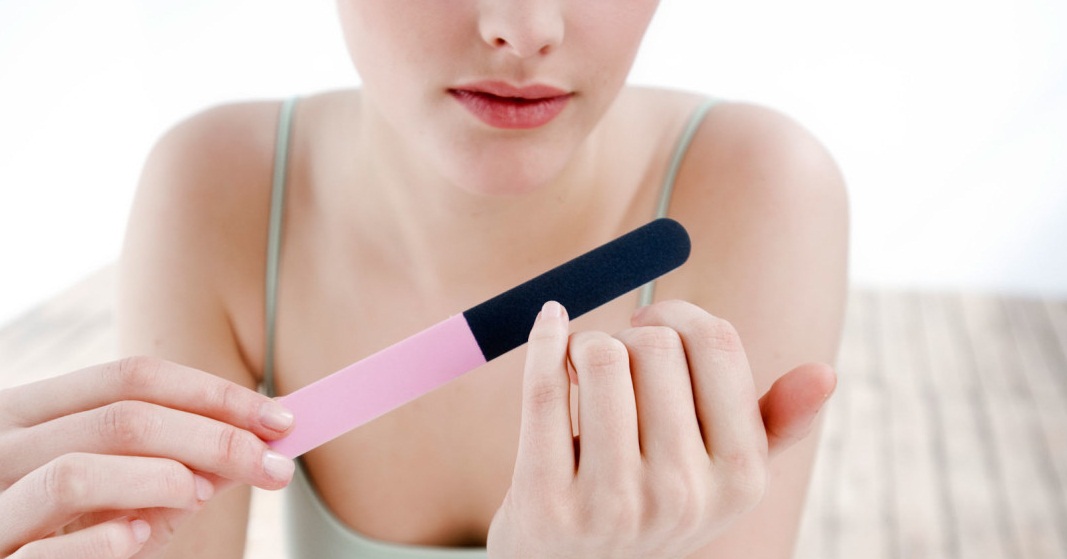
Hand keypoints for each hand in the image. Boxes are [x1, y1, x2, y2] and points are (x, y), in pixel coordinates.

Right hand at [0, 357, 295, 557]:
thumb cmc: (57, 529)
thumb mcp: (115, 486)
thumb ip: (172, 465)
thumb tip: (253, 444)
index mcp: (30, 410)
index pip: (134, 376)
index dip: (216, 395)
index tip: (280, 420)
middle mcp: (1, 445)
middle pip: (122, 419)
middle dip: (214, 439)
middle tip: (273, 466)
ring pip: (77, 474)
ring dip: (159, 481)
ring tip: (201, 495)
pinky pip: (44, 550)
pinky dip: (102, 541)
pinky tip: (137, 537)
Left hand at [487, 300, 834, 557]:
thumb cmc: (655, 499)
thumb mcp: (723, 474)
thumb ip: (773, 423)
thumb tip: (825, 373)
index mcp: (740, 477)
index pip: (716, 343)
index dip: (678, 315)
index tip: (651, 323)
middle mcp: (683, 495)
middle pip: (654, 346)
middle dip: (628, 335)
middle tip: (615, 359)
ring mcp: (613, 504)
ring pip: (599, 357)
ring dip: (584, 345)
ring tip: (581, 371)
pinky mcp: (547, 504)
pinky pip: (543, 388)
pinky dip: (544, 338)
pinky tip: (550, 324)